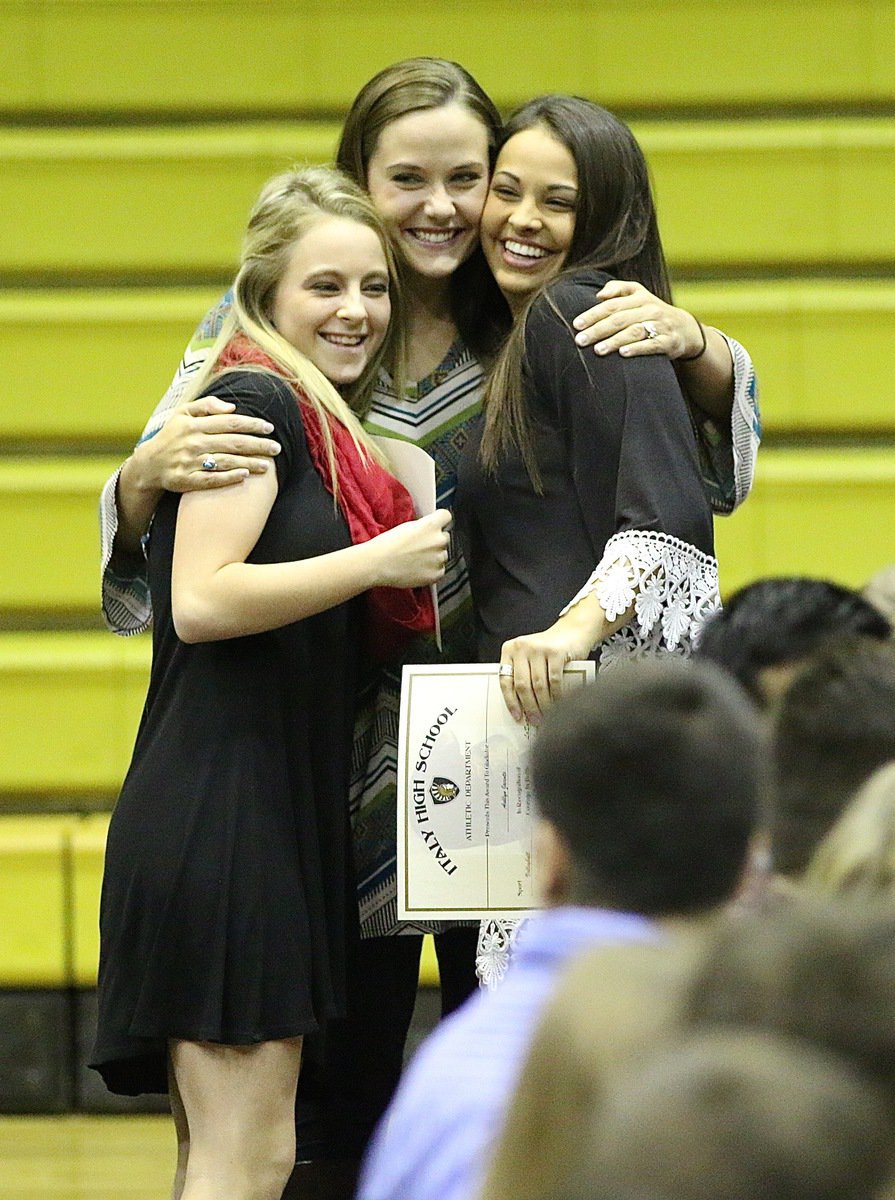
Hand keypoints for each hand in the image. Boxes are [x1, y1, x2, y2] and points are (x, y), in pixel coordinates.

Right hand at [133, 395, 281, 492]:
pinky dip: (228, 478)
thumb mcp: (183, 413)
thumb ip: (206, 406)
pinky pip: (210, 480)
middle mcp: (193, 442)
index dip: (251, 425)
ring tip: (267, 466)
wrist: (149, 464)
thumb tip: (232, 407)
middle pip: (232, 442)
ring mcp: (189, 462)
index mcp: (194, 424)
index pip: (229, 422)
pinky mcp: (186, 481)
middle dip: (257, 445)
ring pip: (225, 462)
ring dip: (248, 463)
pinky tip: (244, 477)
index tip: (270, 428)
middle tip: (276, 448)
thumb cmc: (172, 436)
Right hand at [367, 509, 451, 588]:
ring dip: (434, 556)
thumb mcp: (406, 527)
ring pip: (443, 554)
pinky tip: (418, 568)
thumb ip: (423, 526)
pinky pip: (440, 570)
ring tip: (416, 559)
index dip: (440, 521)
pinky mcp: (436, 574)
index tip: (437, 524)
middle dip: (435, 540)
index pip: (446, 516)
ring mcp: (438, 558)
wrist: (377, 564)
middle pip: (445, 537)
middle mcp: (438, 540)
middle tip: (420, 546)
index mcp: (430, 525)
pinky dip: (432, 570)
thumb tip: (429, 529)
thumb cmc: (386, 545)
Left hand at [498, 617, 597, 725]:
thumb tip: (522, 706)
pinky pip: (554, 680)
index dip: (510, 701)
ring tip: (547, 714)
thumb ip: (523, 674)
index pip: (505, 679)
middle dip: (529, 706)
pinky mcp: (556, 652)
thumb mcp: (530, 657)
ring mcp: (539, 648)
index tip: (517, 715)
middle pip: (522, 685)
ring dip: (543, 704)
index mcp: (510, 650)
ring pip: (538, 685)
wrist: (573, 630)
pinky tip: (559, 702)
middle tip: (535, 719)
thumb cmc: (550, 647)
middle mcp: (522, 647)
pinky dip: (557, 695)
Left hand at [571, 279, 704, 361]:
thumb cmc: (651, 312)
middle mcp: (650, 309)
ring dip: (614, 341)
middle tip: (580, 340)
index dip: (593, 314)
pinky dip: (637, 349)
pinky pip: (651, 345)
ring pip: (634, 332)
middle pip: (620, 319)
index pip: (612, 305)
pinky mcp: (669, 341)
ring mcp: (660, 325)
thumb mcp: (638, 295)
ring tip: (597, 350)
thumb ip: (617, 290)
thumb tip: (598, 295)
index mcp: (640, 297)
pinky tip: (622, 354)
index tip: (576, 324)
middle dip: (598, 330)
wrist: (684, 328)